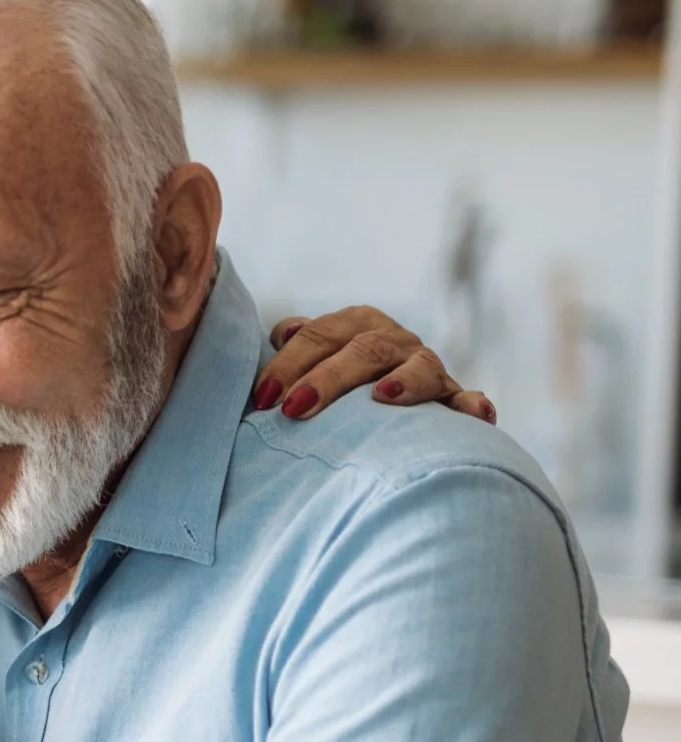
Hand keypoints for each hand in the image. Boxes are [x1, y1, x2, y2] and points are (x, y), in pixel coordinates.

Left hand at [253, 308, 496, 424]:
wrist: (381, 404)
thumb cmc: (333, 383)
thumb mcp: (313, 357)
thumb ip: (297, 346)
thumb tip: (283, 334)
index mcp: (354, 325)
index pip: (318, 336)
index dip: (288, 364)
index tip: (264, 396)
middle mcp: (392, 339)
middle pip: (363, 350)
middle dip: (328, 378)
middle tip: (296, 408)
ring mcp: (424, 367)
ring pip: (418, 367)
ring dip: (404, 381)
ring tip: (382, 396)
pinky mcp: (451, 397)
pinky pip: (466, 400)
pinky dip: (473, 406)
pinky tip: (477, 416)